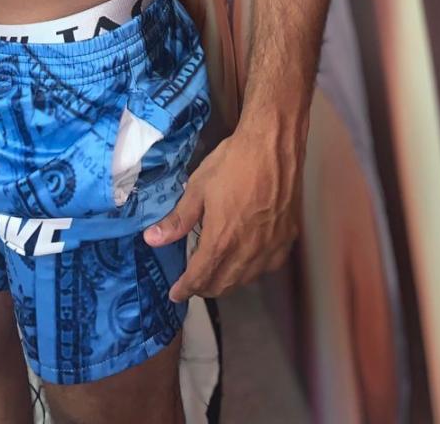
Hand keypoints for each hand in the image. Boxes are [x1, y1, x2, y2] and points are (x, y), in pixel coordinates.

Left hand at [142, 116, 304, 302]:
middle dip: (205, 287)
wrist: (274, 146)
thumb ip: (178, 219)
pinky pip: (266, 266)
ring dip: (227, 281)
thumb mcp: (198, 187)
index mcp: (222, 240)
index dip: (185, 289)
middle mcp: (248, 252)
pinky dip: (251, 270)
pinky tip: (245, 260)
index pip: (200, 277)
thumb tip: (152, 239)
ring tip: (215, 274)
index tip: (176, 294)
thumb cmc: (233, 162)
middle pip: (224, 283)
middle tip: (192, 283)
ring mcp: (271, 248)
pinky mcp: (287, 239)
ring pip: (246, 279)